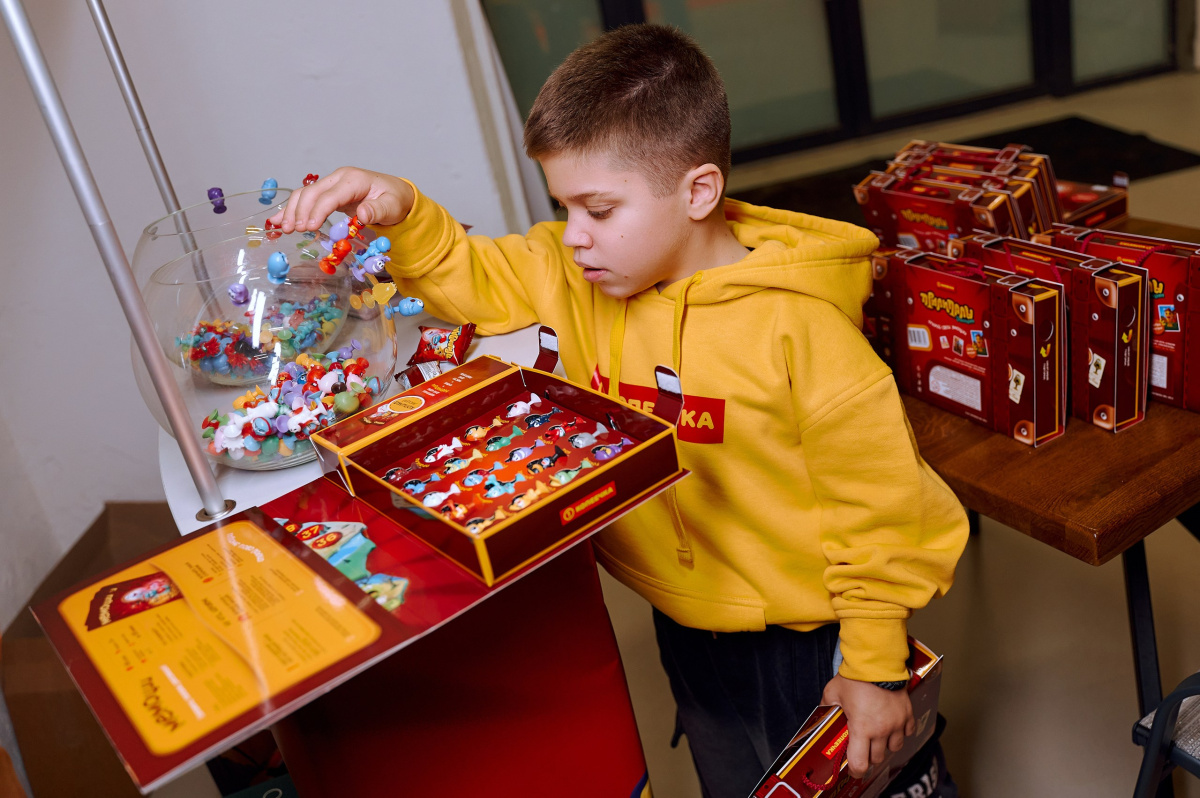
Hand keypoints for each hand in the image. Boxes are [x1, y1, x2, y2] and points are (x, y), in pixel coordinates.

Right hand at [270, 167, 415, 232]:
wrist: (396, 194)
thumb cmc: (394, 200)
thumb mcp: (392, 206)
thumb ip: (378, 210)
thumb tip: (363, 214)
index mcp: (353, 179)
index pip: (330, 195)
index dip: (318, 210)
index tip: (309, 227)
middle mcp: (338, 179)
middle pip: (312, 193)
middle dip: (300, 211)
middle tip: (293, 230)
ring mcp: (331, 185)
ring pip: (304, 195)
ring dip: (291, 211)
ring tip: (284, 229)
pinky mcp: (327, 194)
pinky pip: (306, 200)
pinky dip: (291, 210)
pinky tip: (278, 222)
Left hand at [821, 673, 914, 779]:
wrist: (877, 661)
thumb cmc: (855, 677)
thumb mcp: (833, 692)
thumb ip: (827, 707)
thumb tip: (823, 714)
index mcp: (862, 728)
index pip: (860, 763)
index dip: (855, 771)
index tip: (853, 769)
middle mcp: (882, 730)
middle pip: (877, 758)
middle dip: (868, 756)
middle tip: (862, 747)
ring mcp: (897, 723)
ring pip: (895, 747)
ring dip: (885, 745)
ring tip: (877, 736)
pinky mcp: (907, 714)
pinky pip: (908, 732)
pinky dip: (901, 732)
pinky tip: (892, 725)